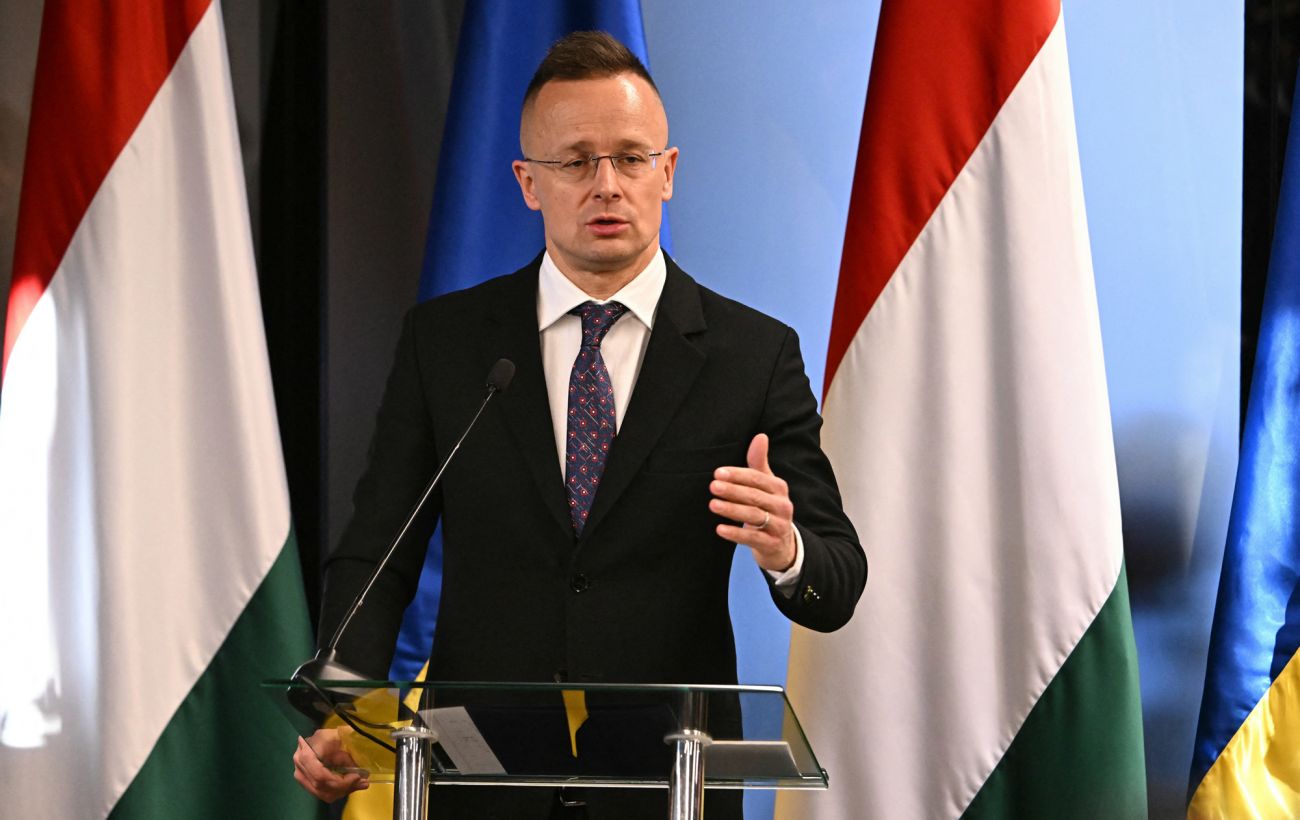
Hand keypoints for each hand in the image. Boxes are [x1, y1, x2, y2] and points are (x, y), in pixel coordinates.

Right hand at [293, 731, 368, 802]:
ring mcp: (302, 777)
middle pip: (322, 787)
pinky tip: (351, 785)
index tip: (356, 776)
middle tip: (363, 782)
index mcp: (305, 755)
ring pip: (324, 794)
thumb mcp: (341, 739)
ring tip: (360, 784)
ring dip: (344, 791)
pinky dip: (339, 792)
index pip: (320, 777)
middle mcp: (300, 768)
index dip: (339, 781)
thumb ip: (346, 756)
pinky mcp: (307, 783)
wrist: (321, 736)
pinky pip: (323, 794)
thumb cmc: (332, 734)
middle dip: (344, 787)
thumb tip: (357, 774)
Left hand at [709, 433, 796, 572]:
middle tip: (713, 486)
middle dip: (733, 490)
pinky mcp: (772, 544)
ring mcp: (779, 525)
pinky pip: (753, 538)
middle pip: (755, 496)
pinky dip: (736, 534)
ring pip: (754, 516)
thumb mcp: (766, 485)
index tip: (718, 473)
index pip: (757, 478)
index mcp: (779, 488)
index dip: (738, 475)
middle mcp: (782, 505)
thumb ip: (759, 462)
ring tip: (713, 505)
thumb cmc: (768, 508)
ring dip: (732, 510)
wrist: (781, 544)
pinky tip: (720, 529)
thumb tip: (760, 435)